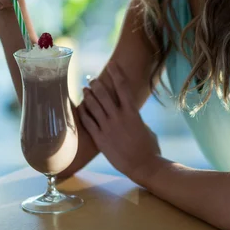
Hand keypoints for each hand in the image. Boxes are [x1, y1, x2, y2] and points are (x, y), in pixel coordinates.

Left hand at [78, 62, 161, 184]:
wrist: (143, 165)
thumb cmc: (148, 146)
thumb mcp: (143, 125)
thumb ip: (133, 116)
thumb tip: (127, 111)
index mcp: (132, 111)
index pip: (122, 86)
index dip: (116, 73)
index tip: (112, 64)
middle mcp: (118, 116)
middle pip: (103, 94)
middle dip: (96, 84)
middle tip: (92, 80)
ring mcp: (108, 127)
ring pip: (93, 106)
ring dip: (88, 95)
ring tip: (85, 89)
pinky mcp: (100, 139)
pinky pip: (88, 122)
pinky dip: (83, 113)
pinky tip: (80, 107)